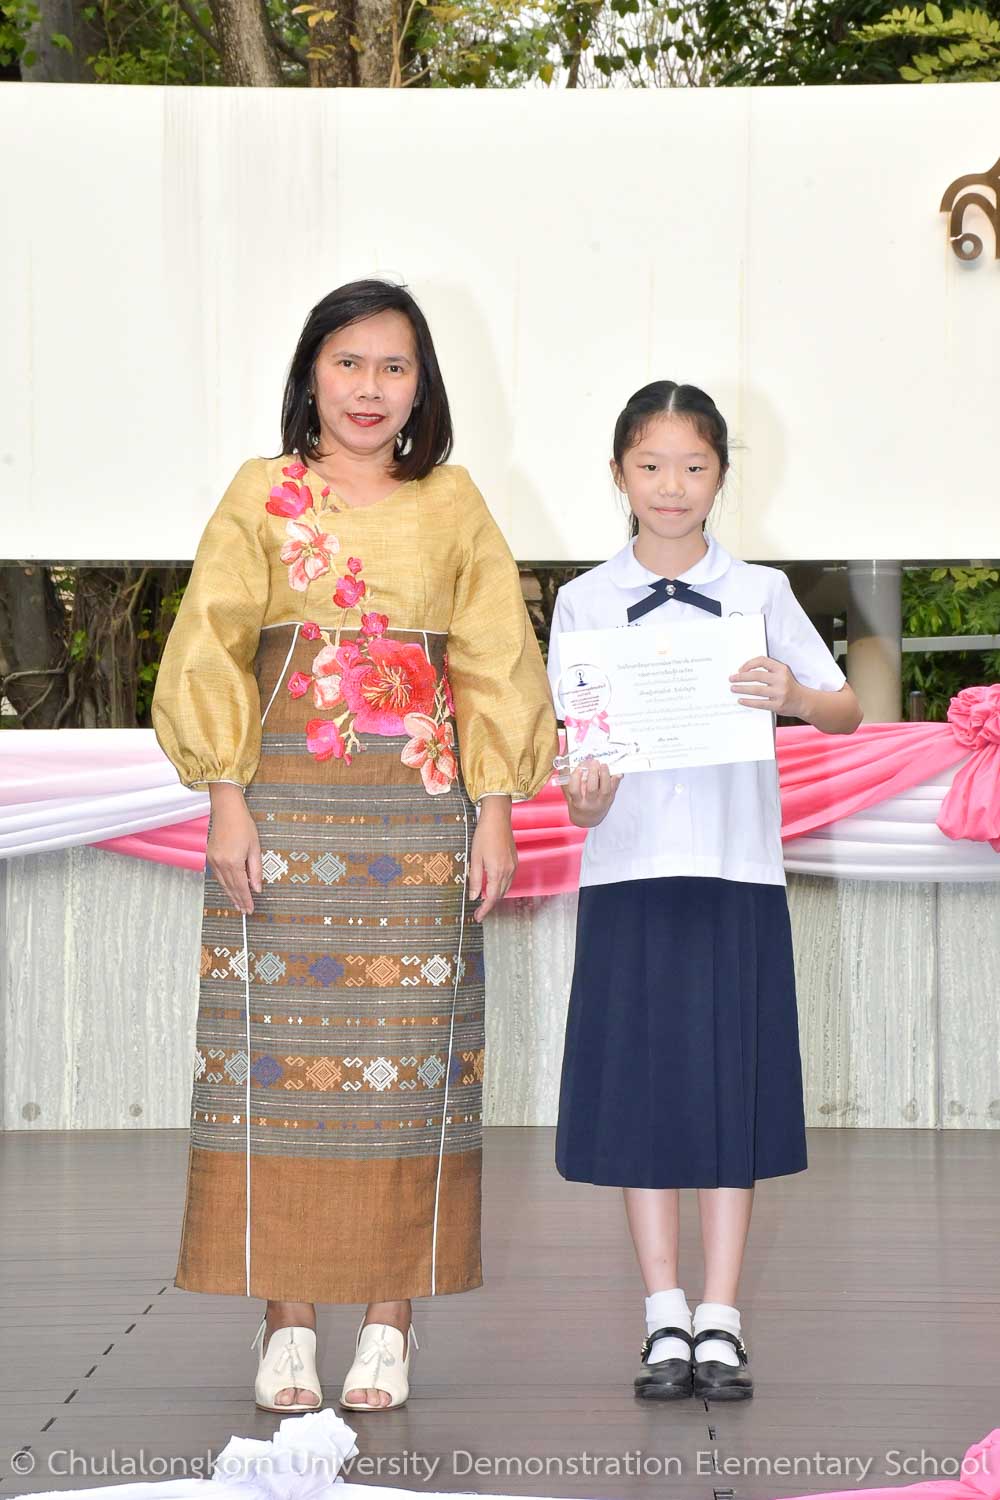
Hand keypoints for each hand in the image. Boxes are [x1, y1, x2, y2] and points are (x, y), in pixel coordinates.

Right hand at [206, 785, 262, 913]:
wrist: (227, 811)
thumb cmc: (243, 825)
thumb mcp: (255, 848)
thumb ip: (256, 870)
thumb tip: (257, 887)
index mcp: (233, 861)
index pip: (241, 886)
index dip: (246, 899)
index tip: (250, 908)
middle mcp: (221, 863)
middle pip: (231, 887)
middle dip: (238, 900)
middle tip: (244, 910)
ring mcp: (213, 860)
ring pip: (223, 883)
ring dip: (230, 894)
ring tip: (237, 904)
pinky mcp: (210, 856)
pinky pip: (218, 875)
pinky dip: (224, 884)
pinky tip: (229, 888)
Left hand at [468, 797, 516, 922]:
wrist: (498, 818)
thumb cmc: (484, 835)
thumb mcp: (475, 858)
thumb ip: (476, 879)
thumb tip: (474, 896)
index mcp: (497, 871)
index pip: (491, 898)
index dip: (484, 910)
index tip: (478, 917)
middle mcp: (508, 871)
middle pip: (500, 895)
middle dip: (489, 905)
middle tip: (478, 912)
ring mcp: (513, 866)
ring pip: (505, 888)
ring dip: (496, 896)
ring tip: (484, 900)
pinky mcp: (514, 861)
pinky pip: (509, 880)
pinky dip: (501, 886)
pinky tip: (494, 885)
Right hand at [562, 759, 621, 827]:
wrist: (588, 819)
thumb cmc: (577, 803)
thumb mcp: (569, 793)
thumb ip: (567, 778)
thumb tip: (566, 756)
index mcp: (577, 802)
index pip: (574, 791)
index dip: (575, 779)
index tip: (578, 768)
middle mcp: (589, 804)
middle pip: (591, 789)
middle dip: (593, 774)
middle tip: (593, 762)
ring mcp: (601, 803)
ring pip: (605, 790)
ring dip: (605, 775)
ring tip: (603, 765)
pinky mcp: (610, 800)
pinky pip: (614, 789)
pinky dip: (616, 780)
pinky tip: (615, 771)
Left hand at [730, 656, 804, 716]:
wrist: (803, 701)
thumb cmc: (789, 686)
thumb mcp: (782, 673)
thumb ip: (768, 670)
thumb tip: (744, 672)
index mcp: (781, 669)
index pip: (762, 661)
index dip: (749, 664)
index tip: (740, 669)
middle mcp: (781, 680)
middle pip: (756, 675)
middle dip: (741, 677)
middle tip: (731, 679)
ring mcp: (780, 693)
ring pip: (756, 690)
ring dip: (742, 689)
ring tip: (733, 688)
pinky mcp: (778, 705)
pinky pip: (760, 703)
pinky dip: (748, 702)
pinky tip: (741, 700)